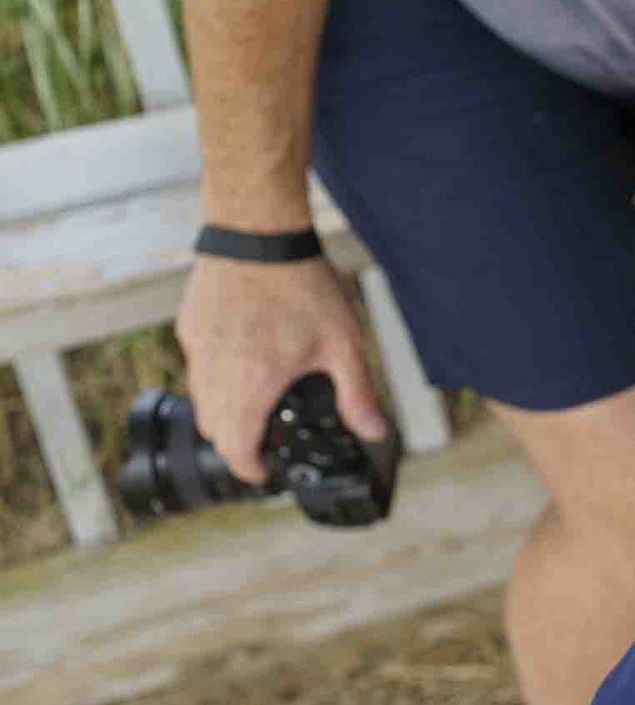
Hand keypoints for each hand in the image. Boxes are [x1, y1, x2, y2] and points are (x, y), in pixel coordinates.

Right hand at [173, 254, 389, 483]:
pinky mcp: (189, 325)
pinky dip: (216, 376)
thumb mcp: (343, 345)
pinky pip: (197, 364)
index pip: (235, 449)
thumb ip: (357, 394)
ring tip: (260, 400)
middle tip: (266, 440)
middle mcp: (215, 372)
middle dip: (238, 442)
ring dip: (225, 410)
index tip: (265, 472)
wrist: (257, 233)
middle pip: (213, 429)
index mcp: (250, 385)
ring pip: (199, 398)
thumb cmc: (301, 286)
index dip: (250, 469)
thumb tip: (374, 432)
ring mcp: (197, 347)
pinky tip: (247, 357)